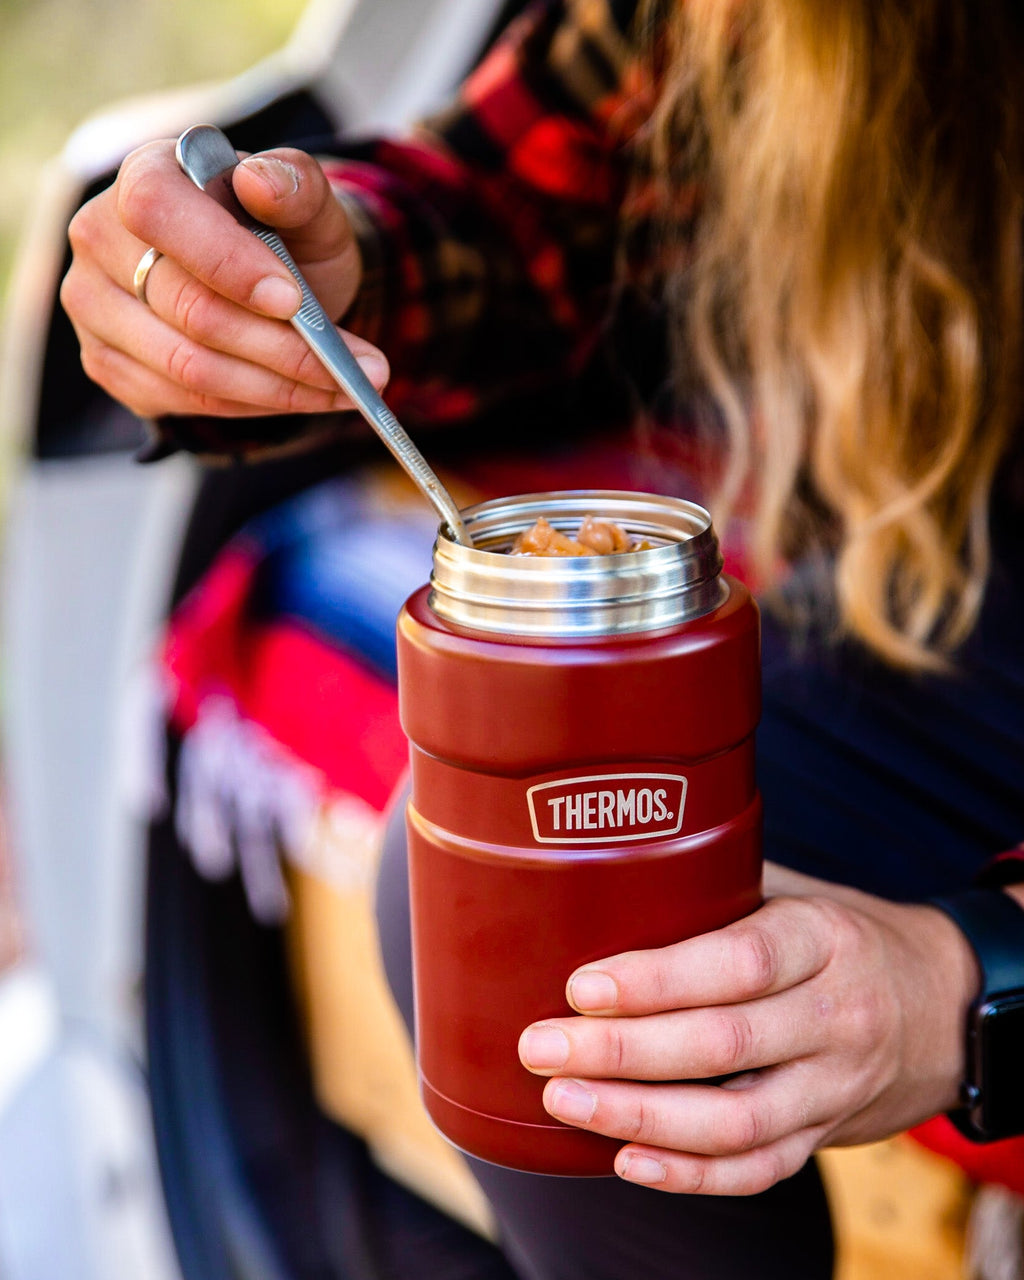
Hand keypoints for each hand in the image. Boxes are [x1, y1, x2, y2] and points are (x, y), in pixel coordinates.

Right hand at [61, 139, 388, 421]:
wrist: (270, 281)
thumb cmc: (284, 234)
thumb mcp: (309, 203)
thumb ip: (296, 183)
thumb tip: (262, 181)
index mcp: (143, 175)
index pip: (158, 212)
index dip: (225, 262)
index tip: (293, 300)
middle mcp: (100, 238)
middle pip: (189, 311)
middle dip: (283, 348)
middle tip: (361, 366)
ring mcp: (94, 306)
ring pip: (188, 369)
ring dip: (279, 388)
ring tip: (345, 389)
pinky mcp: (108, 364)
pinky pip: (184, 401)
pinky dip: (255, 406)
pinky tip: (301, 397)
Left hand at [518, 864, 980, 1194]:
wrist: (942, 1006)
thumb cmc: (838, 935)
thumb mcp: (796, 890)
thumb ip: (719, 884)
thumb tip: (605, 865)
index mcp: (821, 937)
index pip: (739, 962)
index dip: (657, 979)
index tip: (580, 986)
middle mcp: (834, 1013)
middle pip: (725, 1043)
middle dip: (622, 1051)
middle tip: (541, 1047)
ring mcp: (834, 1083)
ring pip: (737, 1119)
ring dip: (641, 1117)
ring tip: (563, 1102)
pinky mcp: (825, 1132)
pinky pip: (760, 1167)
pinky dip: (691, 1174)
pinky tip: (625, 1160)